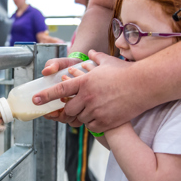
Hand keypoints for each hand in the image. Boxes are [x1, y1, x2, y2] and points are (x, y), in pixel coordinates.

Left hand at [33, 50, 149, 131]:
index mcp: (85, 82)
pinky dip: (94, 124)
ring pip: (80, 119)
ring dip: (83, 115)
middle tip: (75, 106)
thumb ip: (95, 58)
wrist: (145, 85)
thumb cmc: (126, 72)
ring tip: (94, 109)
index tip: (35, 100)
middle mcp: (88, 97)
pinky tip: (101, 117)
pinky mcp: (106, 121)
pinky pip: (92, 127)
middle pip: (69, 109)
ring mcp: (97, 110)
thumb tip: (90, 53)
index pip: (60, 89)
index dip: (46, 96)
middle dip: (69, 109)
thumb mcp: (108, 62)